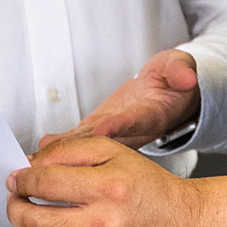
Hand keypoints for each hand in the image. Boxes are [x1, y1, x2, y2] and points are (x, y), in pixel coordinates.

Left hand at [6, 132, 202, 226]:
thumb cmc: (147, 189)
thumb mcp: (113, 153)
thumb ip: (68, 151)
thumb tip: (30, 165)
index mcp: (107, 188)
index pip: (43, 183)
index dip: (22, 179)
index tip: (17, 179)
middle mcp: (104, 225)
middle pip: (32, 220)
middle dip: (15, 206)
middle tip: (17, 198)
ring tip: (49, 216)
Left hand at [55, 49, 200, 149]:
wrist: (170, 98)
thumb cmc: (173, 83)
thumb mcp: (181, 69)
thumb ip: (180, 71)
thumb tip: (186, 77)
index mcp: (152, 115)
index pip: (136, 121)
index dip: (119, 126)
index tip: (102, 130)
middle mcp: (132, 131)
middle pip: (105, 142)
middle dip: (80, 148)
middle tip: (54, 155)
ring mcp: (115, 134)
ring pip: (89, 145)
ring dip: (64, 151)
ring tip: (40, 158)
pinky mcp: (102, 130)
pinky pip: (81, 140)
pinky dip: (62, 144)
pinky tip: (43, 147)